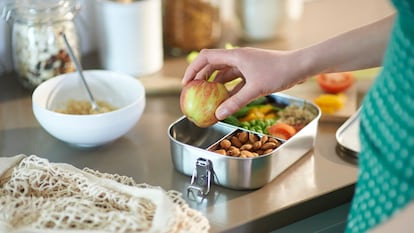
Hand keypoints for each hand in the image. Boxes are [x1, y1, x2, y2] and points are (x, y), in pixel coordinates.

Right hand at [182, 47, 307, 119]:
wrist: (300, 66)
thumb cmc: (279, 72)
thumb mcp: (255, 89)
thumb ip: (236, 102)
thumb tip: (218, 114)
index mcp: (235, 56)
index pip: (206, 58)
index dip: (193, 69)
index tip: (186, 83)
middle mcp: (238, 58)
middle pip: (212, 65)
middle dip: (201, 78)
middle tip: (193, 92)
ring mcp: (245, 65)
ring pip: (224, 74)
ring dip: (215, 85)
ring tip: (207, 99)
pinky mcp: (253, 72)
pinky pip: (235, 80)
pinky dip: (229, 90)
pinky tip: (226, 101)